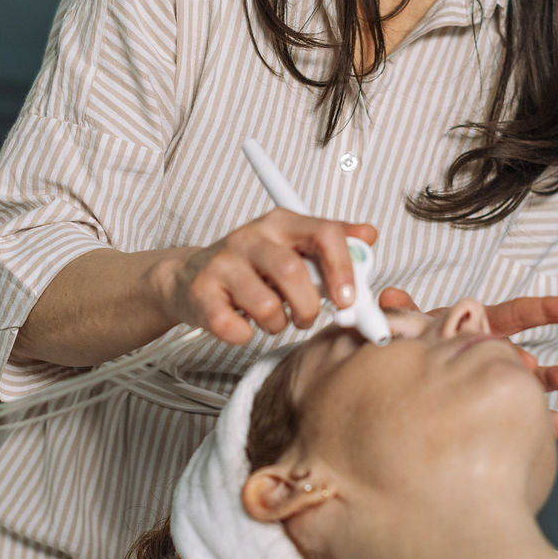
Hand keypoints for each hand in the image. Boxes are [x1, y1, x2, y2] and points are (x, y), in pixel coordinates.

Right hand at [161, 210, 376, 346]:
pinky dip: (244, 336)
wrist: (188, 277)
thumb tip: (368, 235)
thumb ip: (331, 246)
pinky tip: (243, 325)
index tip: (348, 300)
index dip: (343, 268)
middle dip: (308, 306)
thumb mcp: (293, 248)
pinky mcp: (201, 291)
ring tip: (272, 320)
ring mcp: (222, 263)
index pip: (324, 232)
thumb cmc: (252, 268)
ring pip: (265, 305)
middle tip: (306, 318)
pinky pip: (233, 327)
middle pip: (293, 271)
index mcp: (281, 222)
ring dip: (277, 324)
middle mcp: (250, 236)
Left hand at [377, 287, 557, 444]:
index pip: (515, 315)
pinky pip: (540, 423)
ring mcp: (502, 385)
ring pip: (536, 386)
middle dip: (549, 366)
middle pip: (527, 357)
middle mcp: (495, 356)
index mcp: (478, 330)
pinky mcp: (506, 411)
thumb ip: (403, 315)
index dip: (543, 311)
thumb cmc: (410, 349)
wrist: (403, 383)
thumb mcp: (406, 330)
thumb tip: (388, 297)